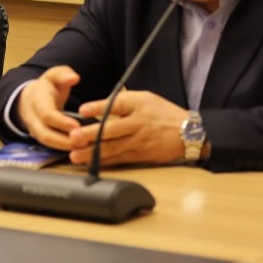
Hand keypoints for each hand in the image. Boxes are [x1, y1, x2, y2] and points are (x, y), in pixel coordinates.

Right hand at [15, 65, 85, 149]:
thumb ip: (63, 74)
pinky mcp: (43, 139)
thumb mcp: (54, 75)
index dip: (60, 122)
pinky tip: (82, 150)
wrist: (31, 99)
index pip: (47, 114)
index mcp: (38, 101)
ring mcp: (36, 131)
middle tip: (83, 142)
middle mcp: (34, 119)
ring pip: (48, 144)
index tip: (76, 126)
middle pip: (45, 134)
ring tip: (85, 148)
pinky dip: (66, 149)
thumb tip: (74, 78)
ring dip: (66, 147)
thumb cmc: (48, 87)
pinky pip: (52, 147)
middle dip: (63, 141)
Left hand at [65, 90, 189, 165]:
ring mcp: (139, 143)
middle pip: (112, 130)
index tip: (83, 110)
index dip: (99, 107)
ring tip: (76, 156)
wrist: (189, 133)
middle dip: (91, 135)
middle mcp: (138, 125)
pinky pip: (120, 159)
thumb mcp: (144, 98)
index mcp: (139, 105)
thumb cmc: (162, 113)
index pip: (117, 105)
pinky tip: (91, 164)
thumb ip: (121, 102)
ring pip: (113, 148)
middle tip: (73, 138)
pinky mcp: (140, 156)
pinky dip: (105, 162)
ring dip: (93, 153)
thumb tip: (96, 109)